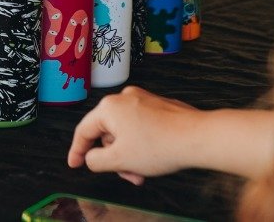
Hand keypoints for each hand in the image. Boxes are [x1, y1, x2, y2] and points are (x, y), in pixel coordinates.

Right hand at [67, 87, 201, 184]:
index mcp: (109, 108)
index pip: (84, 131)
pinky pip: (142, 126)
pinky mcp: (160, 106)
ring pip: (126, 131)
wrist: (198, 138)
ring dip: (130, 153)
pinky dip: (143, 143)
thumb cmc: (160, 146)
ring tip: (144, 170)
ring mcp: (144, 100)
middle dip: (115, 157)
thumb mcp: (120, 160)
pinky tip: (156, 157)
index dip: (77, 150)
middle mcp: (124, 98)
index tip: (75, 164)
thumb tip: (91, 158)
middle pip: (108, 133)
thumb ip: (96, 161)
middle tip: (128, 175)